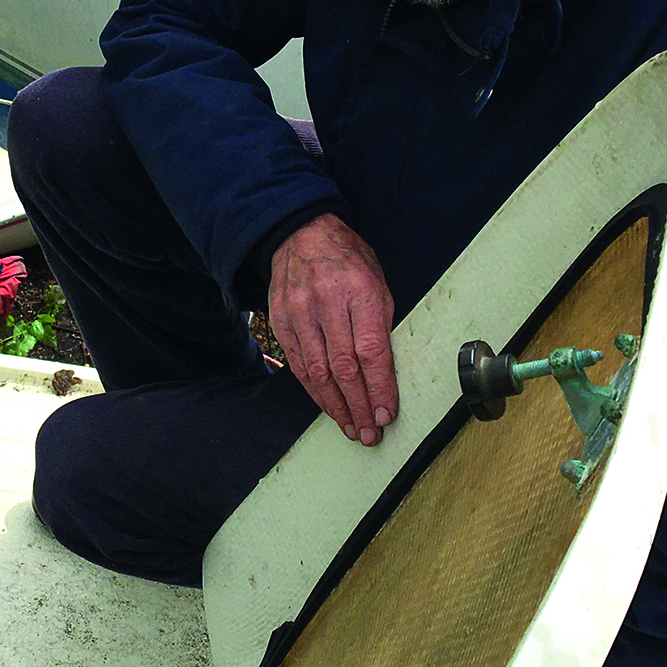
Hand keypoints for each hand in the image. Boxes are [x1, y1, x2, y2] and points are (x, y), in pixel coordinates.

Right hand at [267, 214, 397, 444]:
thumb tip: (385, 372)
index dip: (379, 388)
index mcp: (359, 292)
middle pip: (343, 368)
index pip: (371, 352)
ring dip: (336, 407)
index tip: (387, 414)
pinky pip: (297, 365)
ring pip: (317, 373)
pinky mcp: (280, 322)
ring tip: (351, 428)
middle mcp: (326, 304)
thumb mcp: (378, 282)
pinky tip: (328, 407)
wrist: (301, 234)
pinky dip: (314, 391)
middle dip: (359, 406)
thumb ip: (380, 324)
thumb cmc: (348, 259)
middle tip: (370, 433)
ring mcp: (299, 313)